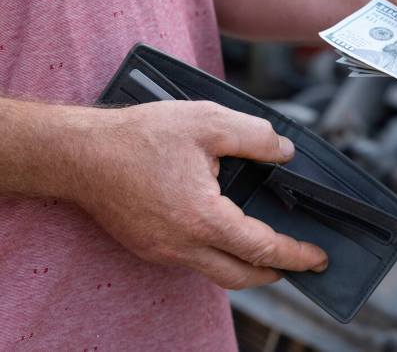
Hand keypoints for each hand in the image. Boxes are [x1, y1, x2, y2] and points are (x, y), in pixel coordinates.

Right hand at [69, 101, 327, 288]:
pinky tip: (227, 234)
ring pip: (216, 272)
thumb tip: (284, 151)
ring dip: (247, 266)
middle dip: (276, 272)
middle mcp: (181, 245)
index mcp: (202, 219)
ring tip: (269, 250)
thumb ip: (255, 137)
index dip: (295, 255)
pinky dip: (219, 255)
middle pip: (241, 276)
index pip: (262, 248)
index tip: (317, 257)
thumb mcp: (208, 122)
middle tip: (300, 263)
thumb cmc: (137, 137)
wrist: (78, 153)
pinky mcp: (148, 246)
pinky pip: (193, 261)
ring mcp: (162, 250)